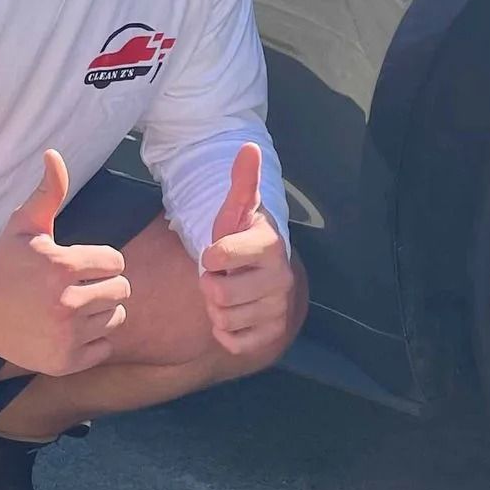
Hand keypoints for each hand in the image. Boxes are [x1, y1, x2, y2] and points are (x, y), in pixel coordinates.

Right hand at [0, 151, 130, 376]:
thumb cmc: (5, 262)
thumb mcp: (25, 224)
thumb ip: (48, 191)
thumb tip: (54, 154)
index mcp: (62, 267)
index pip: (116, 262)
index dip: (100, 260)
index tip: (79, 264)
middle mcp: (66, 303)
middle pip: (121, 291)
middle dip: (105, 285)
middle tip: (79, 286)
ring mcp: (66, 336)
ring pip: (115, 318)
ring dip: (100, 311)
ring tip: (72, 306)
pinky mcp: (64, 361)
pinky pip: (104, 347)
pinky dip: (92, 340)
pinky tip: (69, 329)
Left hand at [199, 143, 294, 358]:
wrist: (261, 269)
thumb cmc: (241, 237)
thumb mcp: (236, 209)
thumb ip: (242, 181)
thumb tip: (248, 146)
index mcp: (270, 246)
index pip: (218, 256)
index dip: (209, 256)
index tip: (218, 252)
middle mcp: (280, 279)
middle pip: (217, 293)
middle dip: (210, 284)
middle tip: (221, 276)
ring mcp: (278, 309)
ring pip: (223, 319)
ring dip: (216, 308)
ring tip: (228, 292)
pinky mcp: (272, 335)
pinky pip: (234, 343)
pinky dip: (226, 333)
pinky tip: (233, 316)